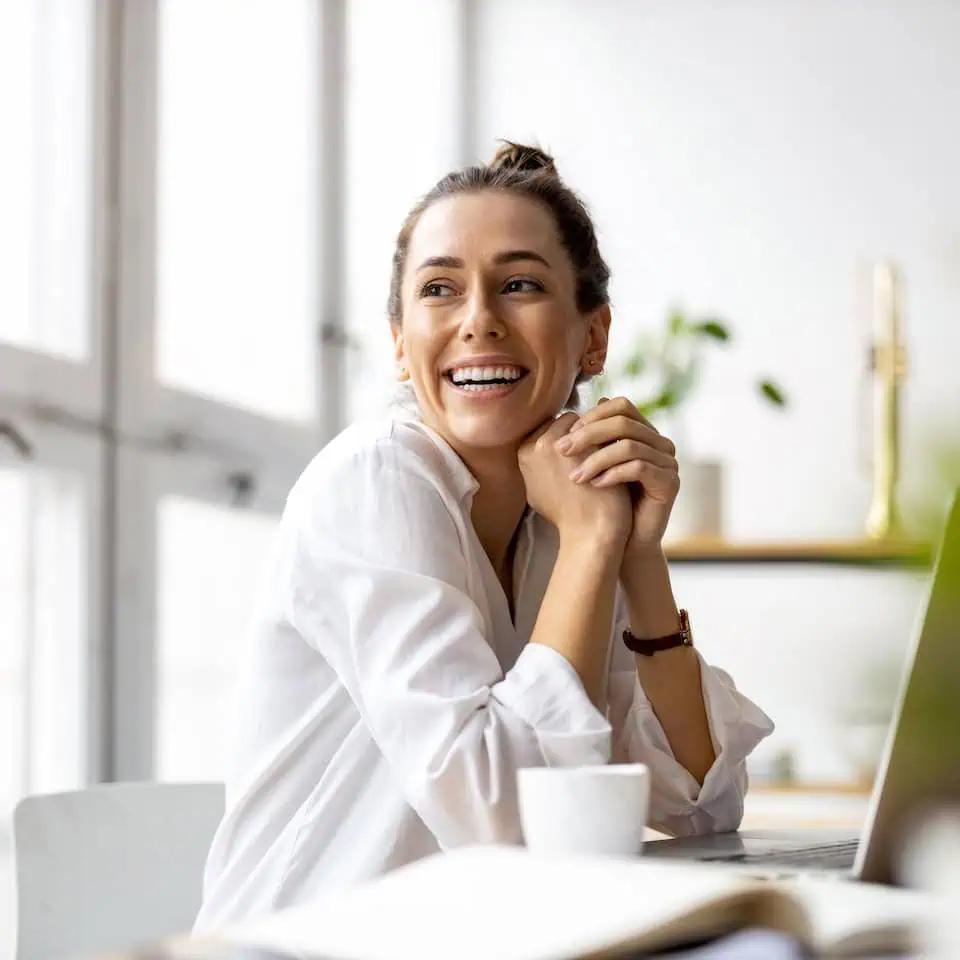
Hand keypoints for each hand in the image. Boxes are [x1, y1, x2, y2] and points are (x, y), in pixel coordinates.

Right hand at [518, 412, 631, 544]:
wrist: (590, 533)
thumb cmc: (568, 516)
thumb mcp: (539, 489)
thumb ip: (538, 463)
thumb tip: (541, 445)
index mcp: (524, 452)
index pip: (549, 427)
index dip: (570, 440)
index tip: (584, 455)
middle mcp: (538, 443)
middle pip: (566, 420)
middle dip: (584, 432)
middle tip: (599, 452)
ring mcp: (563, 442)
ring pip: (586, 422)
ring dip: (599, 433)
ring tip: (611, 453)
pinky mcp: (589, 444)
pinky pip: (604, 428)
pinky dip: (612, 438)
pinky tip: (621, 454)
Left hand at [552, 397, 679, 555]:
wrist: (624, 542)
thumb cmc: (604, 503)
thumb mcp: (592, 466)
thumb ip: (586, 441)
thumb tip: (568, 414)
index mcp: (643, 433)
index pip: (620, 406)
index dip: (592, 416)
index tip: (565, 436)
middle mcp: (659, 443)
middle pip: (624, 422)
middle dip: (588, 434)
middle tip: (562, 450)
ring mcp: (668, 462)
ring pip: (629, 445)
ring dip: (596, 459)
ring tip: (575, 476)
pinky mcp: (670, 483)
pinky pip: (640, 468)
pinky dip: (613, 474)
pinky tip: (595, 485)